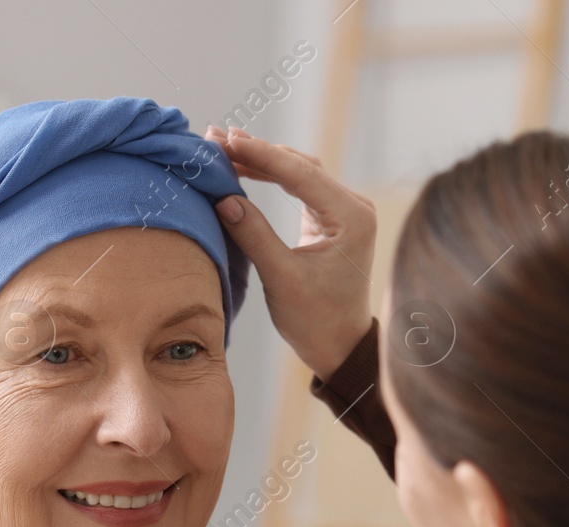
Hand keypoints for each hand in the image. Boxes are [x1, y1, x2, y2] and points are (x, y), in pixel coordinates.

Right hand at [204, 124, 376, 378]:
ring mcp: (343, 211)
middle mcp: (352, 207)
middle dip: (258, 151)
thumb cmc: (316, 320)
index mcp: (351, 218)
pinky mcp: (329, 219)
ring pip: (298, 172)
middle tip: (216, 138)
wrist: (339, 346)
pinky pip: (299, 187)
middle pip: (300, 165)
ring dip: (262, 160)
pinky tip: (243, 167)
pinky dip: (271, 176)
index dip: (260, 154)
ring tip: (223, 147)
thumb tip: (224, 198)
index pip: (300, 173)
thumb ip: (254, 235)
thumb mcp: (281, 279)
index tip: (226, 141)